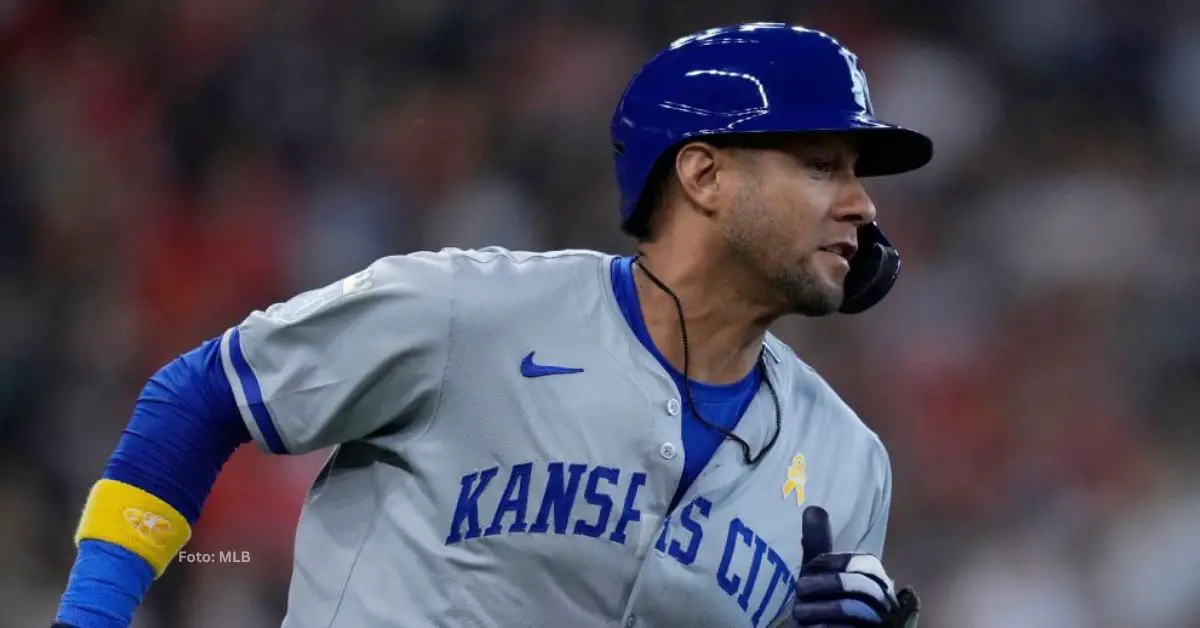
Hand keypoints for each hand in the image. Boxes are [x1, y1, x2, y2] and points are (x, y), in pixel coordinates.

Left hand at [791, 506, 919, 626]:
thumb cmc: (820, 603)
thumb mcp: (817, 574)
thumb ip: (818, 545)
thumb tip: (813, 508)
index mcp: (876, 580)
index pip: (867, 563)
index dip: (838, 561)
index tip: (811, 564)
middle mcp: (885, 602)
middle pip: (864, 587)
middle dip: (827, 585)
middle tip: (799, 590)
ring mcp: (879, 623)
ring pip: (854, 611)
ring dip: (820, 610)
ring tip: (800, 612)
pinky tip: (812, 627)